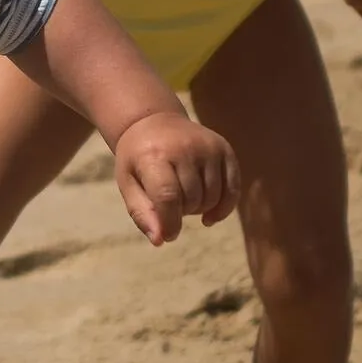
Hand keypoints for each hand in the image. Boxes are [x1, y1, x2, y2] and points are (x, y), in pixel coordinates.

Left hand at [112, 111, 239, 246]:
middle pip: (192, 199)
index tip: (168, 235)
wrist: (154, 122)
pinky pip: (233, 188)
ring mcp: (208, 147)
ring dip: (199, 209)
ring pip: (212, 197)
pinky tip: (210, 216)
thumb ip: (142, 212)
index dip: (170, 223)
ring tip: (184, 200)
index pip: (168, 197)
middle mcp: (184, 148)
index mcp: (154, 155)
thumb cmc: (138, 158)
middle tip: (170, 205)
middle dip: (181, 213)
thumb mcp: (128, 182)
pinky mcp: (224, 149)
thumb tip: (161, 240)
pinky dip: (224, 207)